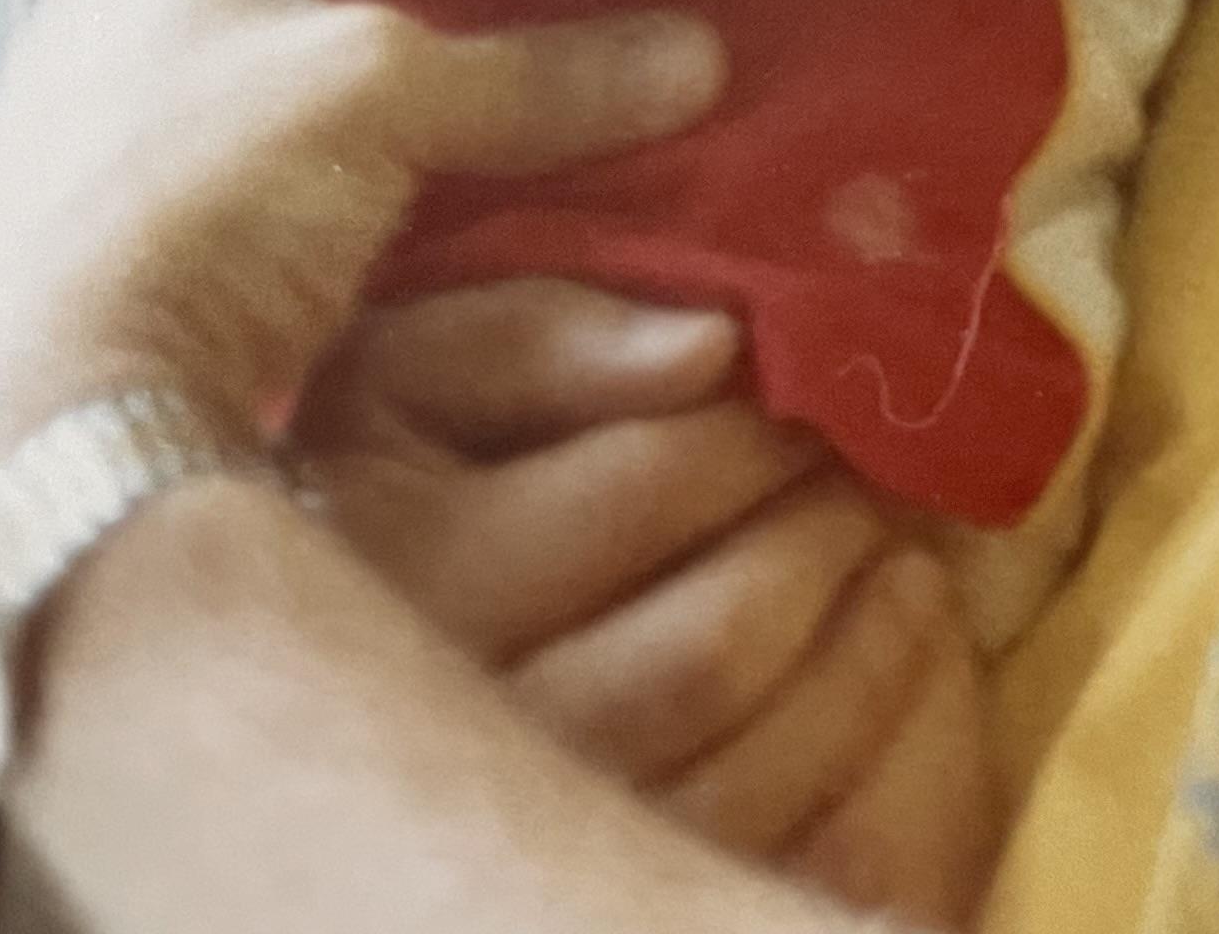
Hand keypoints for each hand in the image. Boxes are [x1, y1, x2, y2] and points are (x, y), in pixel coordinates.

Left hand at [0, 0, 723, 532]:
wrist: (68, 435)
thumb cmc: (178, 199)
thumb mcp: (378, 94)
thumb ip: (539, 69)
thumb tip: (703, 55)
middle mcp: (128, 9)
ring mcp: (157, 127)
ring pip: (295, 35)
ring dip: (392, 30)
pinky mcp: (194, 232)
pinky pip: (318, 148)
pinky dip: (392, 140)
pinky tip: (483, 142)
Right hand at [299, 281, 1003, 921]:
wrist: (318, 651)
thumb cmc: (399, 476)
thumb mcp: (422, 372)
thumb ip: (545, 340)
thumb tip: (713, 344)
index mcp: (411, 574)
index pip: (650, 490)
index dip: (759, 434)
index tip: (802, 402)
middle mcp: (466, 732)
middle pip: (714, 643)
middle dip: (824, 537)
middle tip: (863, 484)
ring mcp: (540, 838)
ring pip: (755, 766)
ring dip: (872, 647)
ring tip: (897, 563)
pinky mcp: (611, 899)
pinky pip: (790, 854)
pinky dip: (875, 754)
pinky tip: (900, 664)